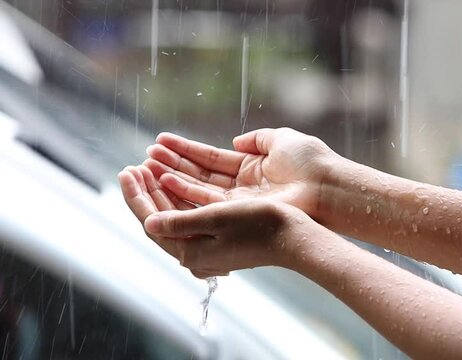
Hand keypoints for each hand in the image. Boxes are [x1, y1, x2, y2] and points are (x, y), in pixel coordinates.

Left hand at [119, 165, 315, 276]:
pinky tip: (175, 181)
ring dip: (162, 191)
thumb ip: (179, 221)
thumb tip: (149, 222)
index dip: (136, 196)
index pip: (152, 222)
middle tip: (134, 166)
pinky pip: (192, 214)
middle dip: (146, 191)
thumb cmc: (259, 227)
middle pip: (161, 219)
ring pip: (176, 215)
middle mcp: (197, 252)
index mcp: (191, 251)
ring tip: (150, 167)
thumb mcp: (216, 219)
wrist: (294, 238)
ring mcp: (209, 246)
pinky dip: (181, 197)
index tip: (126, 171)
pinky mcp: (221, 237)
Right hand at [144, 128, 338, 218]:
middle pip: (200, 174)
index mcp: (251, 166)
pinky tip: (163, 183)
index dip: (186, 150)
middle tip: (146, 155)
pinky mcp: (240, 214)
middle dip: (172, 165)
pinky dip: (184, 193)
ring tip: (147, 167)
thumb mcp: (282, 140)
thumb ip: (258, 139)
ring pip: (197, 190)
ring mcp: (239, 202)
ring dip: (171, 179)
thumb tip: (236, 140)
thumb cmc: (310, 161)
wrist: (327, 186)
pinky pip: (206, 203)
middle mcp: (241, 186)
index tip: (161, 141)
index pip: (211, 158)